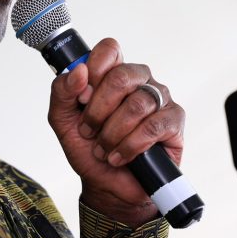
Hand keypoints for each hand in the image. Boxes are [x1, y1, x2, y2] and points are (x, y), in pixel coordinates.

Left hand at [48, 38, 185, 224]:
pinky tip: (121, 156)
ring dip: (113, 133)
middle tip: (90, 131)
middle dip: (99, 110)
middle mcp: (140, 81)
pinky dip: (131, 146)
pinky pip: (153, 126)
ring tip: (105, 150)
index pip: (109, 50)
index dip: (94, 70)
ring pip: (137, 104)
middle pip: (122, 76)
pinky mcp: (174, 121)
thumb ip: (62, 93)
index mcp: (114, 74)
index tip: (82, 97)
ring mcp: (160, 99)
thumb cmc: (90, 151)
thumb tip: (79, 71)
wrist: (108, 187)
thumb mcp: (63, 122)